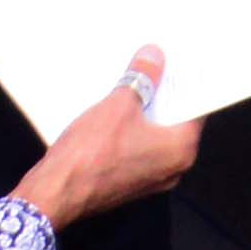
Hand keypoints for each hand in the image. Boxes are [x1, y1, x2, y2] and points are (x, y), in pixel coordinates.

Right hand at [17, 48, 197, 227]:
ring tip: (128, 88)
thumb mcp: (118, 105)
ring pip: (153, 137)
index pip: (195, 109)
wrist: (55, 192)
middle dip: (161, 96)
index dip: (184, 84)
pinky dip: (130, 133)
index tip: (176, 66)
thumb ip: (142, 78)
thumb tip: (154, 56)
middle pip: (174, 122)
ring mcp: (150, 179)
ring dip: (143, 114)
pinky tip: (113, 114)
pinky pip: (137, 151)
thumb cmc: (90, 155)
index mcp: (181, 150)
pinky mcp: (128, 184)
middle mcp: (172, 169)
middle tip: (151, 70)